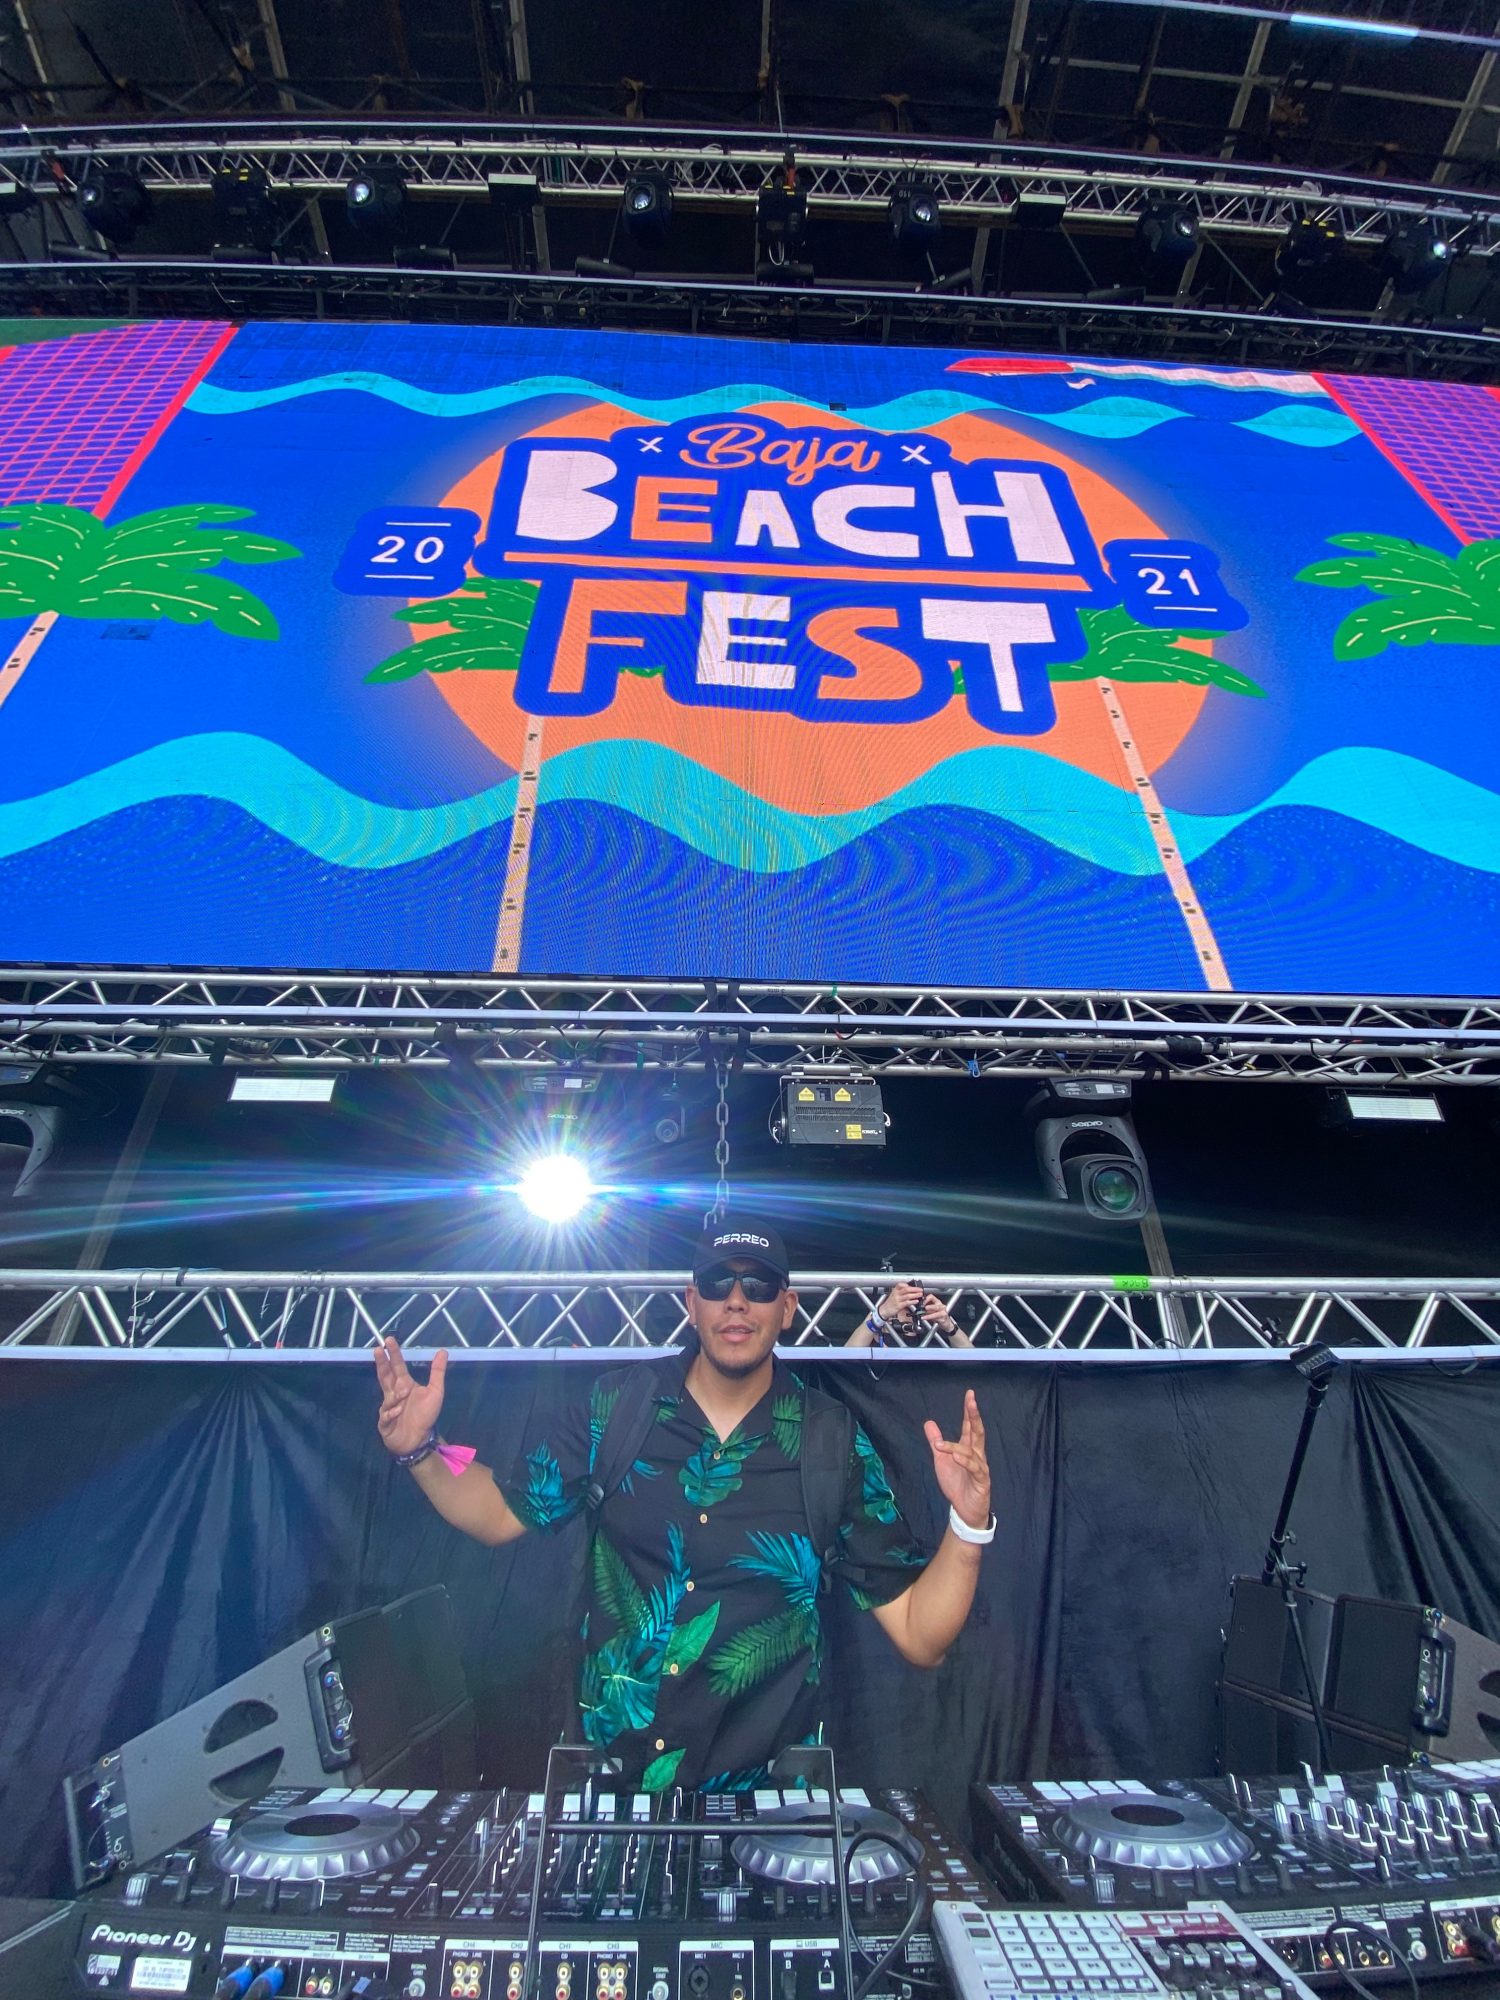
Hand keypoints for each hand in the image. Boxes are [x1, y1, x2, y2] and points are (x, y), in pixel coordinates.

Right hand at [374, 1336, 447, 1457]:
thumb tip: (442, 1351)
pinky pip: (386, 1415)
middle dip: (381, 1363)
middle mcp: (394, 1393)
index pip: (397, 1366)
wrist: (419, 1440)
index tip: (389, 1340)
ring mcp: (387, 1407)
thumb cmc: (425, 1416)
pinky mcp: (384, 1422)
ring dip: (394, 1395)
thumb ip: (437, 1372)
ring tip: (402, 1396)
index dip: (393, 1354)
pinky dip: (392, 1412)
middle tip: (378, 1349)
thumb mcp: (435, 1391)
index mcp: (404, 1384)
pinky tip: (398, 1412)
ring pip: (386, 1396)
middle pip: (385, 1375)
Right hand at [877, 1282, 924, 1325]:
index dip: (906, 1284)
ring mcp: (897, 1300)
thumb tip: (911, 1289)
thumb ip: (901, 1292)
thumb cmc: (890, 1303)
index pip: (900, 1284)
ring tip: (920, 1294)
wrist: (884, 1310)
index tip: (913, 1285)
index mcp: (895, 1290)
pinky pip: (907, 1303)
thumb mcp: (894, 1295)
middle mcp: (896, 1294)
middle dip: (914, 1289)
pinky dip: (912, 1301)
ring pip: (907, 1296)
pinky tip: (916, 1301)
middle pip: (906, 1289)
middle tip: (920, 1289)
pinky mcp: (899, 1306)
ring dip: (915, 1295)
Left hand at [921, 1291, 958, 1334]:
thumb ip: (927, 1308)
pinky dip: (930, 1318)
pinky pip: (936, 1317)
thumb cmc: (938, 1316)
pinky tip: (926, 1318)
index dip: (927, 1298)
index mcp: (937, 1302)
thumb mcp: (932, 1310)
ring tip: (923, 1314)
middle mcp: (941, 1306)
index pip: (932, 1297)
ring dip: (929, 1313)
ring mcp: (943, 1312)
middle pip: (935, 1305)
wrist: (946, 1323)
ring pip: (936, 1311)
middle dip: (930, 1306)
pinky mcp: (943, 1318)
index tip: (922, 1301)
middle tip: (924, 1307)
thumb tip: (919, 1307)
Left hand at [923, 1389, 990, 1530]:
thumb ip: (937, 1442)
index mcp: (969, 1449)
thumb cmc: (956, 1484)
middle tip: (971, 1401)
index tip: (969, 1394)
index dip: (969, 1411)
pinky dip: (966, 1462)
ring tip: (940, 1445)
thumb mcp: (942, 1460)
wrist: (965, 1510)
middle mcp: (977, 1455)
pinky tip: (957, 1457)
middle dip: (974, 1416)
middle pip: (978, 1432)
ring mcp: (981, 1468)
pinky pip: (975, 1470)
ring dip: (955, 1447)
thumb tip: (928, 1422)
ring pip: (971, 1452)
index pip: (969, 1427)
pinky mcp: (982, 1482)